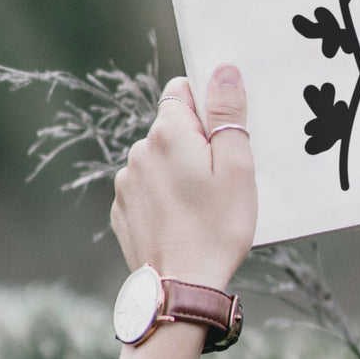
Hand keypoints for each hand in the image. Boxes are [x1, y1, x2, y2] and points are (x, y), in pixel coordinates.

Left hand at [110, 64, 257, 290]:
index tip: (223, 135)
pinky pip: (147, 188)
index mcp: (168, 132)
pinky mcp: (122, 210)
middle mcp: (139, 150)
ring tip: (203, 204)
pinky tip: (183, 220)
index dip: (206, 107)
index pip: (182, 90)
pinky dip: (164, 196)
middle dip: (196, 142)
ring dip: (179, 171)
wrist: (180, 288)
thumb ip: (228, 113)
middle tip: (221, 177)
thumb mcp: (237, 166)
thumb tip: (223, 70)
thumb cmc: (216, 227)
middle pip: (172, 127)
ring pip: (159, 159)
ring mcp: (126, 182)